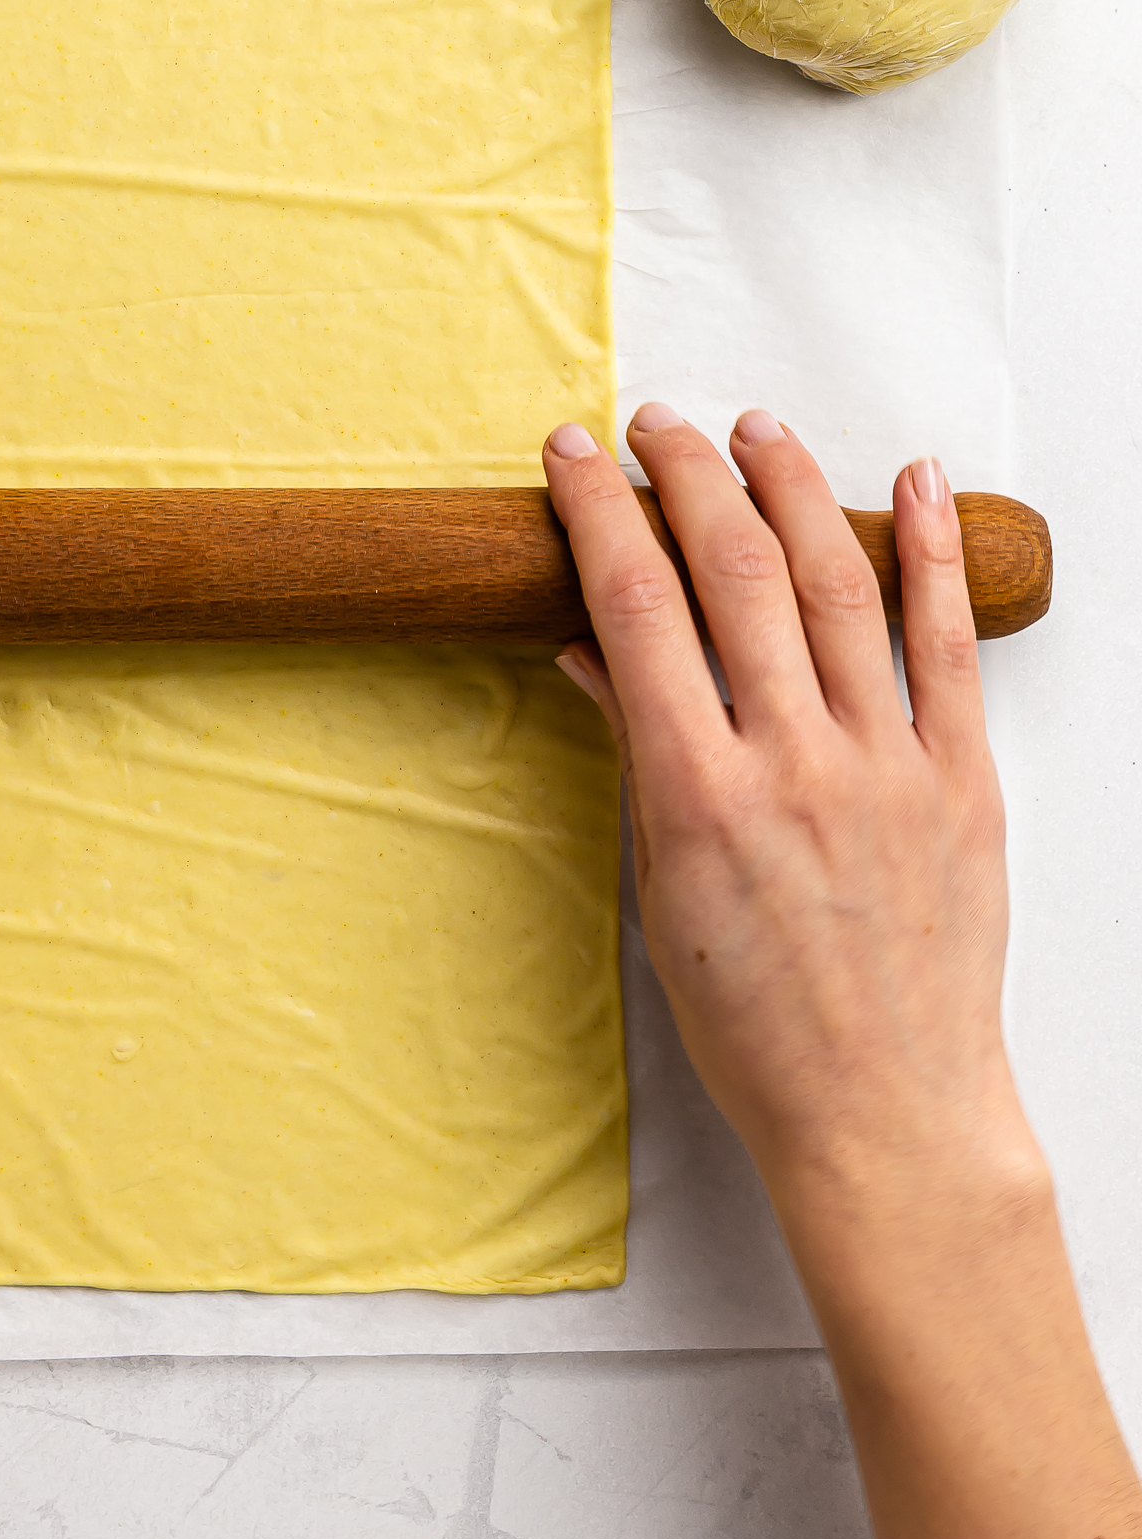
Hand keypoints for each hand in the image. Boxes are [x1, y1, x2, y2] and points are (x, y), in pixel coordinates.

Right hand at [544, 403, 1141, 1538]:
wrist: (885, 1113)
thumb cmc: (756, 1024)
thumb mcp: (661, 890)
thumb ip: (634, 754)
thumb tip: (591, 648)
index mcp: (702, 793)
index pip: (638, 606)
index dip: (600, 512)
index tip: (574, 453)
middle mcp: (797, 761)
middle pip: (734, 569)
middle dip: (687, 474)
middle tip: (656, 425)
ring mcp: (890, 765)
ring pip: (839, 583)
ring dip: (791, 488)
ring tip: (756, 429)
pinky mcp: (964, 780)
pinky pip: (950, 644)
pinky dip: (934, 553)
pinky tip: (916, 483)